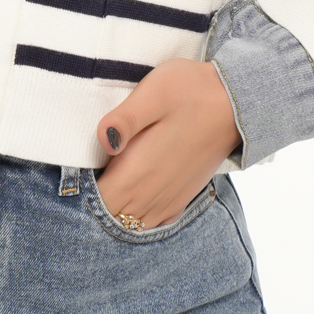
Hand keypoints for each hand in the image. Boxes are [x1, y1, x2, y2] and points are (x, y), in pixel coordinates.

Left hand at [94, 59, 239, 228]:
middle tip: (87, 174)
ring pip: (131, 223)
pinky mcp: (181, 197)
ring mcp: (169, 199)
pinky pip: (152, 221)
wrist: (237, 101)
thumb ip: (126, 119)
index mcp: (141, 170)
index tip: (76, 171)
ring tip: (107, 183)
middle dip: (94, 203)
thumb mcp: (155, 92)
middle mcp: (154, 193)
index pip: (99, 201)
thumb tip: (102, 140)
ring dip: (115, 210)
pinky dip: (136, 215)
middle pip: (111, 216)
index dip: (81, 192)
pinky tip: (131, 195)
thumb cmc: (192, 91)